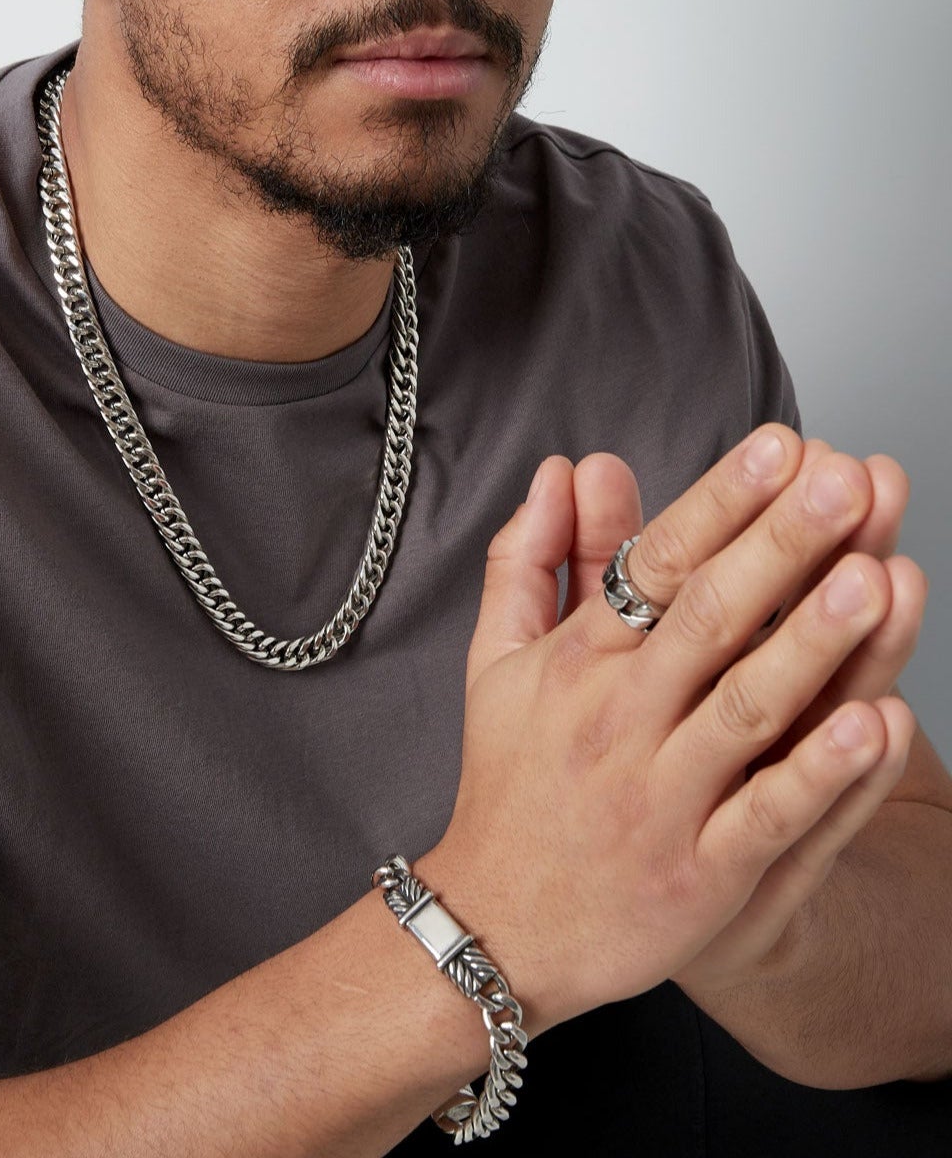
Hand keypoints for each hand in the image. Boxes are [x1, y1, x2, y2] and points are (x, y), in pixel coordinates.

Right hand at [426, 426, 926, 1037]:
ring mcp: (664, 800)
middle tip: (845, 482)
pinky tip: (876, 723)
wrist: (497, 927)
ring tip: (873, 581)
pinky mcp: (703, 879)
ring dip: (813, 644)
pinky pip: (771, 817)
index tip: (778, 445)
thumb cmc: (509, 781)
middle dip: (781, 545)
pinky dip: (823, 774)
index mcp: (579, 661)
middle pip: (710, 619)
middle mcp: (620, 720)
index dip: (719, 502)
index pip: (654, 564)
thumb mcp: (497, 659)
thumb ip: (532, 557)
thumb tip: (562, 467)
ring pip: (749, 710)